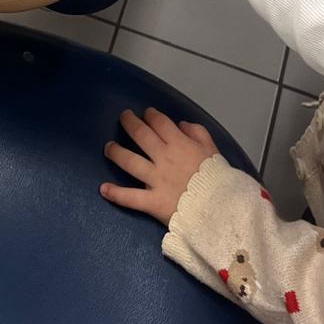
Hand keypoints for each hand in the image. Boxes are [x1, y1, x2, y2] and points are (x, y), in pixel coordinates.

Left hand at [101, 107, 219, 225]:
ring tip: (108, 147)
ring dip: (116, 152)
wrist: (220, 210)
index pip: (159, 123)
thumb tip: (181, 125)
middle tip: (123, 117)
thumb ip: (198, 133)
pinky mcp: (152, 201)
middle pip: (141, 135)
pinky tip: (103, 189)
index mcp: (179, 144)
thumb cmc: (218, 180)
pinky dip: (115, 194)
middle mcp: (164, 158)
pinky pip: (130, 197)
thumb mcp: (213, 150)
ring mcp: (155, 179)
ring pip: (130, 161)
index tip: (146, 113)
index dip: (150, 115)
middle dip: (130, 123)